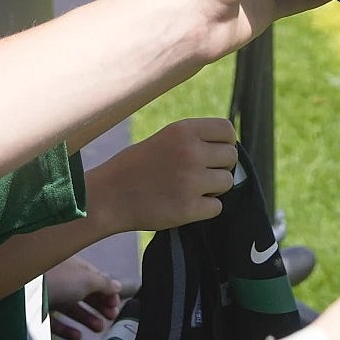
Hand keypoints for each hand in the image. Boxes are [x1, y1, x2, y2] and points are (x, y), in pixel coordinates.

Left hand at [44, 254, 123, 339]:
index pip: (94, 277)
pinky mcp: (38, 310)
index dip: (107, 291)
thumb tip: (117, 286)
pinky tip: (77, 336)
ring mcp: (49, 294)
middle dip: (100, 306)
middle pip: (84, 292)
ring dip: (87, 318)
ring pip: (71, 307)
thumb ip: (104, 284)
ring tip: (99, 329)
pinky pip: (55, 320)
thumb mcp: (87, 279)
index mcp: (74, 265)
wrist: (24, 289)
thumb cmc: (59, 278)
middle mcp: (62, 278)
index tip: (116, 305)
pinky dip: (67, 329)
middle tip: (111, 318)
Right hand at [92, 117, 236, 234]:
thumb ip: (194, 140)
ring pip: (227, 182)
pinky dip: (205, 209)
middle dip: (220, 166)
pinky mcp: (189, 208)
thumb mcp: (164, 139)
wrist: (108, 197)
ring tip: (191, 190)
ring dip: (214, 189)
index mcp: (183, 130)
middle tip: (201, 175)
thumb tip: (229, 149)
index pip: (227, 130)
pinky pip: (217, 207)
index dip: (225, 143)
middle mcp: (190, 152)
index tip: (215, 153)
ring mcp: (191, 181)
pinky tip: (186, 205)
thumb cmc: (135, 167)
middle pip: (231, 157)